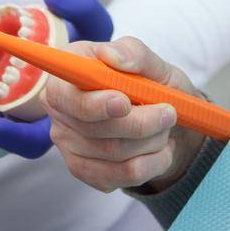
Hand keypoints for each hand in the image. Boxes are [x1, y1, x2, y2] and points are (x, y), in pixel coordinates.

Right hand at [41, 36, 204, 192]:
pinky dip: (152, 164)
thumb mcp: (153, 63)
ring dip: (151, 142)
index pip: (64, 95)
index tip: (124, 103)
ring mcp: (68, 143)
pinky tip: (159, 150)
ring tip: (164, 129)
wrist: (165, 121)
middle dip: (141, 123)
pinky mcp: (84, 170)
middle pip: (94, 129)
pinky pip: (121, 176)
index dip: (94, 103)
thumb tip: (111, 56)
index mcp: (69, 73)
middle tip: (170, 113)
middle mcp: (60, 109)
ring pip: (113, 154)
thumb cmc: (152, 85)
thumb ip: (133, 53)